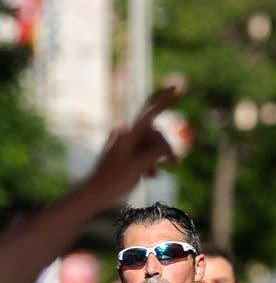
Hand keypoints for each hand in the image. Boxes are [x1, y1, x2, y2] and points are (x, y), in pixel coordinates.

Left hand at [86, 79, 185, 201]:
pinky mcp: (121, 153)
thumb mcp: (139, 166)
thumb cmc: (114, 181)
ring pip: (148, 145)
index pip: (149, 113)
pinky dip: (147, 162)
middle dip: (164, 147)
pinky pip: (140, 152)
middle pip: (153, 134)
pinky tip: (150, 176)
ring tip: (156, 175)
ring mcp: (122, 144)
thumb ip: (155, 152)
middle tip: (175, 163)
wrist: (92, 195)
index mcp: (128, 135)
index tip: (174, 87)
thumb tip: (166, 143)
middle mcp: (124, 135)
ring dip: (156, 158)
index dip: (164, 100)